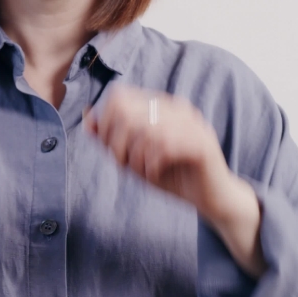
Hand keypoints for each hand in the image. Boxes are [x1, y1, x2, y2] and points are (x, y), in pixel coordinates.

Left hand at [85, 85, 265, 276]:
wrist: (210, 199)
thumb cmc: (172, 177)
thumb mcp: (134, 159)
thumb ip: (110, 140)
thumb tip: (87, 117)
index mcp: (161, 106)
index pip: (120, 96)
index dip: (106, 122)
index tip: (111, 149)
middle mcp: (177, 109)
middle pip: (127, 112)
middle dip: (117, 143)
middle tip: (124, 165)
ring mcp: (191, 124)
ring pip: (144, 130)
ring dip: (135, 158)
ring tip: (141, 172)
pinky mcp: (201, 144)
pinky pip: (165, 146)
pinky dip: (151, 164)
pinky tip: (154, 174)